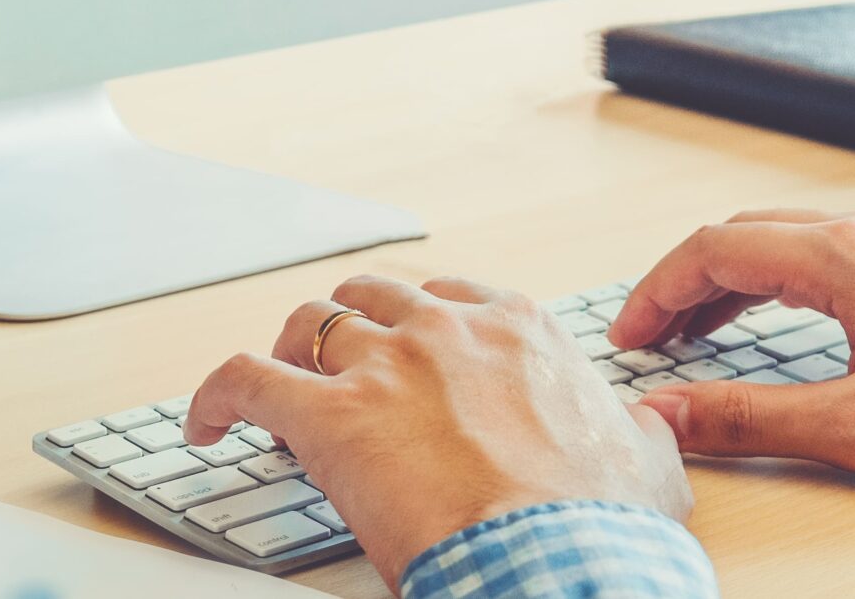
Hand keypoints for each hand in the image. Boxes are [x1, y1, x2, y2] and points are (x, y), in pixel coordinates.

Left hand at [185, 275, 689, 587]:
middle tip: (337, 365)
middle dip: (348, 325)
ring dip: (289, 349)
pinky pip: (245, 380)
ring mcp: (384, 367)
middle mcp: (446, 329)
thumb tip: (648, 429)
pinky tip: (205, 424)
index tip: (410, 350)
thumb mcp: (650, 464)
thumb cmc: (600, 522)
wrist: (557, 560)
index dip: (420, 323)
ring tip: (277, 386)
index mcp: (517, 329)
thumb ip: (643, 434)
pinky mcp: (328, 419)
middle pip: (371, 294)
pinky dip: (214, 395)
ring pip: (308, 323)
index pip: (450, 294)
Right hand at [606, 209, 854, 489]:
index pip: (715, 248)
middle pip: (748, 233)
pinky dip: (788, 277)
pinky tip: (791, 319)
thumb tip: (667, 413)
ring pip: (794, 237)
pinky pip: (837, 248)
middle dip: (688, 283)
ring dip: (738, 278)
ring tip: (704, 332)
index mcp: (846, 254)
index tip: (628, 340)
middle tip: (654, 338)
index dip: (657, 292)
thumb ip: (751, 418)